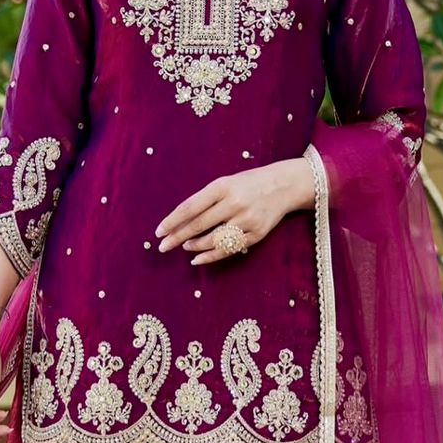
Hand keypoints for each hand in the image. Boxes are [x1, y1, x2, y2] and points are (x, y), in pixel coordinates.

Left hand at [154, 158, 312, 263]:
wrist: (284, 185)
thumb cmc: (248, 184)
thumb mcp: (225, 183)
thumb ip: (205, 200)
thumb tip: (179, 222)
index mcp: (222, 186)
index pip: (190, 207)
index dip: (172, 221)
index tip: (158, 232)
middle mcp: (234, 203)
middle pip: (199, 225)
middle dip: (178, 237)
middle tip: (163, 246)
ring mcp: (246, 219)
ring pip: (213, 239)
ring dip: (195, 246)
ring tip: (185, 246)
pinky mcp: (257, 233)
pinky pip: (229, 249)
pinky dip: (210, 256)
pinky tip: (197, 259)